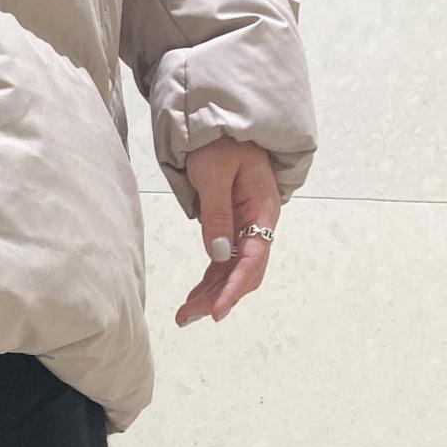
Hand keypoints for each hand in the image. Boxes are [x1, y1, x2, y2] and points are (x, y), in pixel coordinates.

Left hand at [174, 137, 280, 327]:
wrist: (223, 129)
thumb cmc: (220, 145)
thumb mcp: (215, 174)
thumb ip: (217, 214)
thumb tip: (218, 254)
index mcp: (262, 210)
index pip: (252, 258)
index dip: (235, 287)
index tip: (217, 311)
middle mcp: (258, 225)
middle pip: (244, 271)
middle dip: (219, 297)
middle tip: (189, 317)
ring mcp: (246, 229)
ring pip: (232, 271)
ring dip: (211, 294)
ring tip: (184, 316)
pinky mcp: (232, 229)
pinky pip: (222, 262)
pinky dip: (209, 281)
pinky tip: (193, 298)